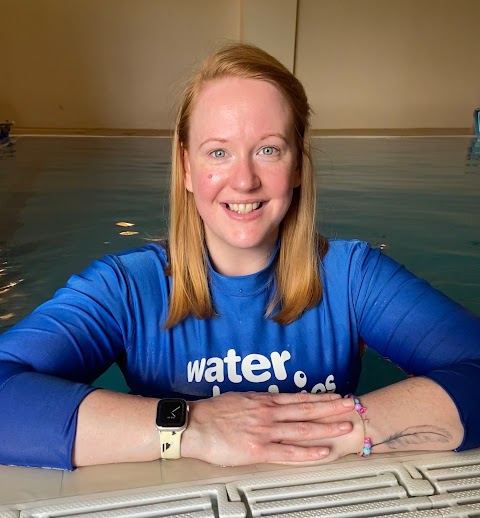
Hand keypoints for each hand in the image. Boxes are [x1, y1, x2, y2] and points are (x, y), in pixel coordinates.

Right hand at [181, 391, 354, 465]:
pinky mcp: (258, 449)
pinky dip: (308, 452)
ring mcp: (265, 431)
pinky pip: (288, 452)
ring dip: (327, 427)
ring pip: (303, 428)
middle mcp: (269, 413)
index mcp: (264, 400)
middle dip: (333, 408)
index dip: (322, 397)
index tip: (337, 396)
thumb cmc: (213, 412)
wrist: (194, 424)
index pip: (300, 398)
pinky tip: (323, 451)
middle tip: (352, 405)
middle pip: (308, 410)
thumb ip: (259, 402)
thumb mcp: (240, 398)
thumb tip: (273, 402)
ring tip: (346, 426)